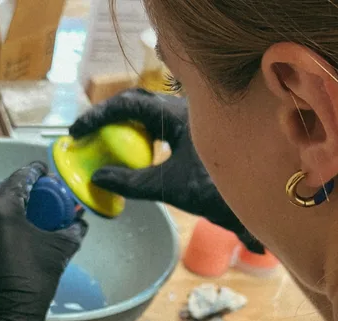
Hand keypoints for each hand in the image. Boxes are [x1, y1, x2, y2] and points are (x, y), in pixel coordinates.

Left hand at [0, 163, 87, 320]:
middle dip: (16, 188)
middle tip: (34, 196)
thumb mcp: (58, 251)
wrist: (1, 320)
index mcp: (2, 207)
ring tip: (19, 215)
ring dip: (1, 206)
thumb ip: (71, 230)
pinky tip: (3, 236)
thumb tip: (79, 222)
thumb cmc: (32, 282)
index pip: (21, 178)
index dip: (36, 172)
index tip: (45, 173)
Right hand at [71, 88, 263, 253]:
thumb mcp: (168, 187)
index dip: (99, 115)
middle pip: (138, 101)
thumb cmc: (216, 191)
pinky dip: (140, 134)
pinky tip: (133, 152)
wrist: (260, 202)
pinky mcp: (198, 132)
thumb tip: (97, 177)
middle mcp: (187, 109)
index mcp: (179, 115)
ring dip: (124, 123)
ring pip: (150, 111)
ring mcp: (193, 119)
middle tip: (86, 134)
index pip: (130, 103)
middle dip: (109, 116)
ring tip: (104, 141)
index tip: (78, 132)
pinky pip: (161, 124)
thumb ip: (130, 182)